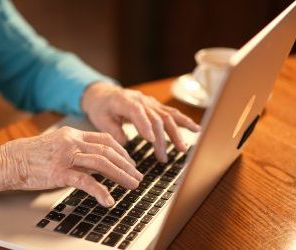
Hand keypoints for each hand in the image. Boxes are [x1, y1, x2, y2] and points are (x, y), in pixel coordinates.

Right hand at [0, 127, 142, 206]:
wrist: (9, 161)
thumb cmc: (29, 155)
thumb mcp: (56, 146)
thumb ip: (75, 151)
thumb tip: (94, 164)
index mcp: (72, 134)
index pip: (104, 139)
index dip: (121, 151)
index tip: (130, 161)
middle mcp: (72, 142)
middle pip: (108, 151)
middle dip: (126, 164)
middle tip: (137, 175)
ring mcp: (66, 156)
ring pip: (102, 163)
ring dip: (121, 175)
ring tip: (132, 185)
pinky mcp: (59, 172)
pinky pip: (86, 182)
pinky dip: (101, 191)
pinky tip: (108, 199)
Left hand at [81, 82, 200, 161]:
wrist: (104, 94)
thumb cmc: (101, 108)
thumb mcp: (99, 119)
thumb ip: (112, 130)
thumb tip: (125, 143)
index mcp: (124, 100)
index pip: (137, 112)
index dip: (144, 125)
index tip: (150, 140)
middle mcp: (141, 100)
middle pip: (155, 118)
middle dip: (161, 139)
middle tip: (163, 158)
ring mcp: (150, 102)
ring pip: (167, 116)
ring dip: (176, 133)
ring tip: (182, 149)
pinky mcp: (156, 106)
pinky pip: (171, 113)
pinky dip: (184, 121)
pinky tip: (196, 129)